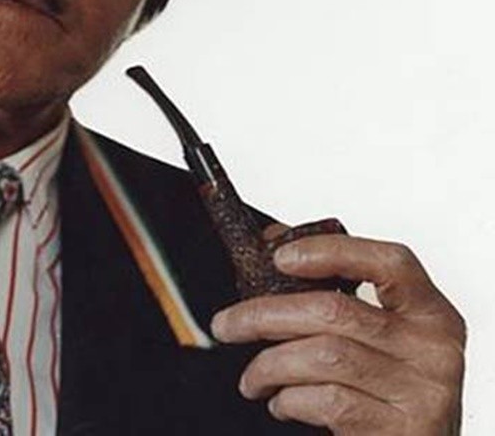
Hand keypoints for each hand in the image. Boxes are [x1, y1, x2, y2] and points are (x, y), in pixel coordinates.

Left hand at [210, 231, 465, 433]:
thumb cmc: (390, 394)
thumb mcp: (380, 341)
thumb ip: (338, 296)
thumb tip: (275, 244)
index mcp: (431, 313)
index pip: (389, 263)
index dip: (332, 252)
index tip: (280, 256)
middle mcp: (433, 348)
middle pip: (334, 310)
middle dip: (263, 315)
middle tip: (227, 325)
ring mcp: (421, 390)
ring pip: (323, 356)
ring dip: (269, 365)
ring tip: (253, 378)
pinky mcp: (402, 428)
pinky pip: (327, 400)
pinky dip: (290, 400)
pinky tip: (282, 402)